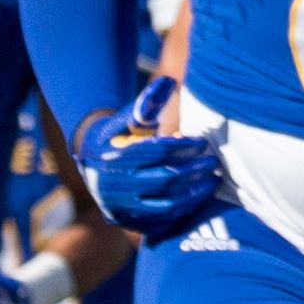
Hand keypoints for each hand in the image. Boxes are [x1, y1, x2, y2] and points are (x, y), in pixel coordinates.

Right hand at [75, 92, 234, 241]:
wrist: (90, 162)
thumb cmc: (117, 135)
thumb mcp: (126, 119)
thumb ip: (147, 104)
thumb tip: (170, 82)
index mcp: (113, 157)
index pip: (156, 151)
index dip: (183, 145)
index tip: (203, 142)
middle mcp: (112, 184)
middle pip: (163, 178)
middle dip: (193, 170)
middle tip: (213, 163)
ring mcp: (117, 206)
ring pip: (163, 204)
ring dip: (193, 195)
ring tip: (213, 183)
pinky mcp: (123, 220)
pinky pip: (158, 222)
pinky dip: (181, 213)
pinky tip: (197, 200)